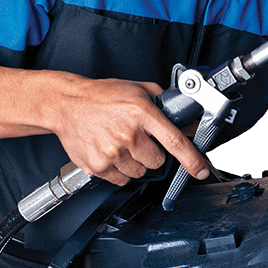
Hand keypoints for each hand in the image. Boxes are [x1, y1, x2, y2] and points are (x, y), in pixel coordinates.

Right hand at [52, 76, 210, 186]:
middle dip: (153, 153)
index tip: (201, 170)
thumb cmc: (101, 96)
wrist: (66, 104)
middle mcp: (128, 134)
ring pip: (140, 171)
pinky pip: (122, 179)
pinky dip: (120, 170)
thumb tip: (187, 119)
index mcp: (142, 113)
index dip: (192, 160)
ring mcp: (112, 152)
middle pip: (157, 161)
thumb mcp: (138, 89)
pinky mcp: (98, 166)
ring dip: (136, 161)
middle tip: (138, 139)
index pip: (174, 142)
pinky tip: (111, 152)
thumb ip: (165, 102)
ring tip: (121, 143)